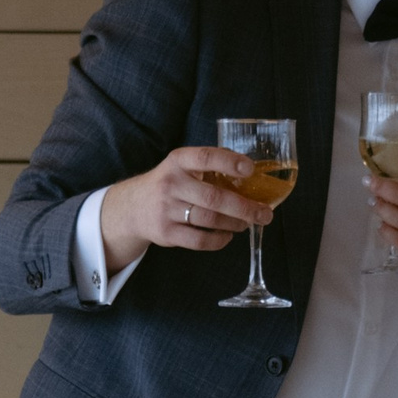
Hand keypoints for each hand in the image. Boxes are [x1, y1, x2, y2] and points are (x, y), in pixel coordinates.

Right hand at [100, 145, 264, 265]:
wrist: (132, 207)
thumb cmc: (170, 184)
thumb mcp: (182, 166)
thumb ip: (210, 166)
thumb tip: (251, 171)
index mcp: (178, 161)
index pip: (206, 157)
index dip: (230, 162)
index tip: (250, 169)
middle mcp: (171, 184)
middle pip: (214, 197)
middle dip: (244, 207)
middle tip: (265, 213)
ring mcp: (167, 210)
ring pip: (209, 220)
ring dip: (235, 223)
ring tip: (247, 223)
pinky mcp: (166, 233)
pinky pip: (199, 240)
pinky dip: (219, 240)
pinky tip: (228, 236)